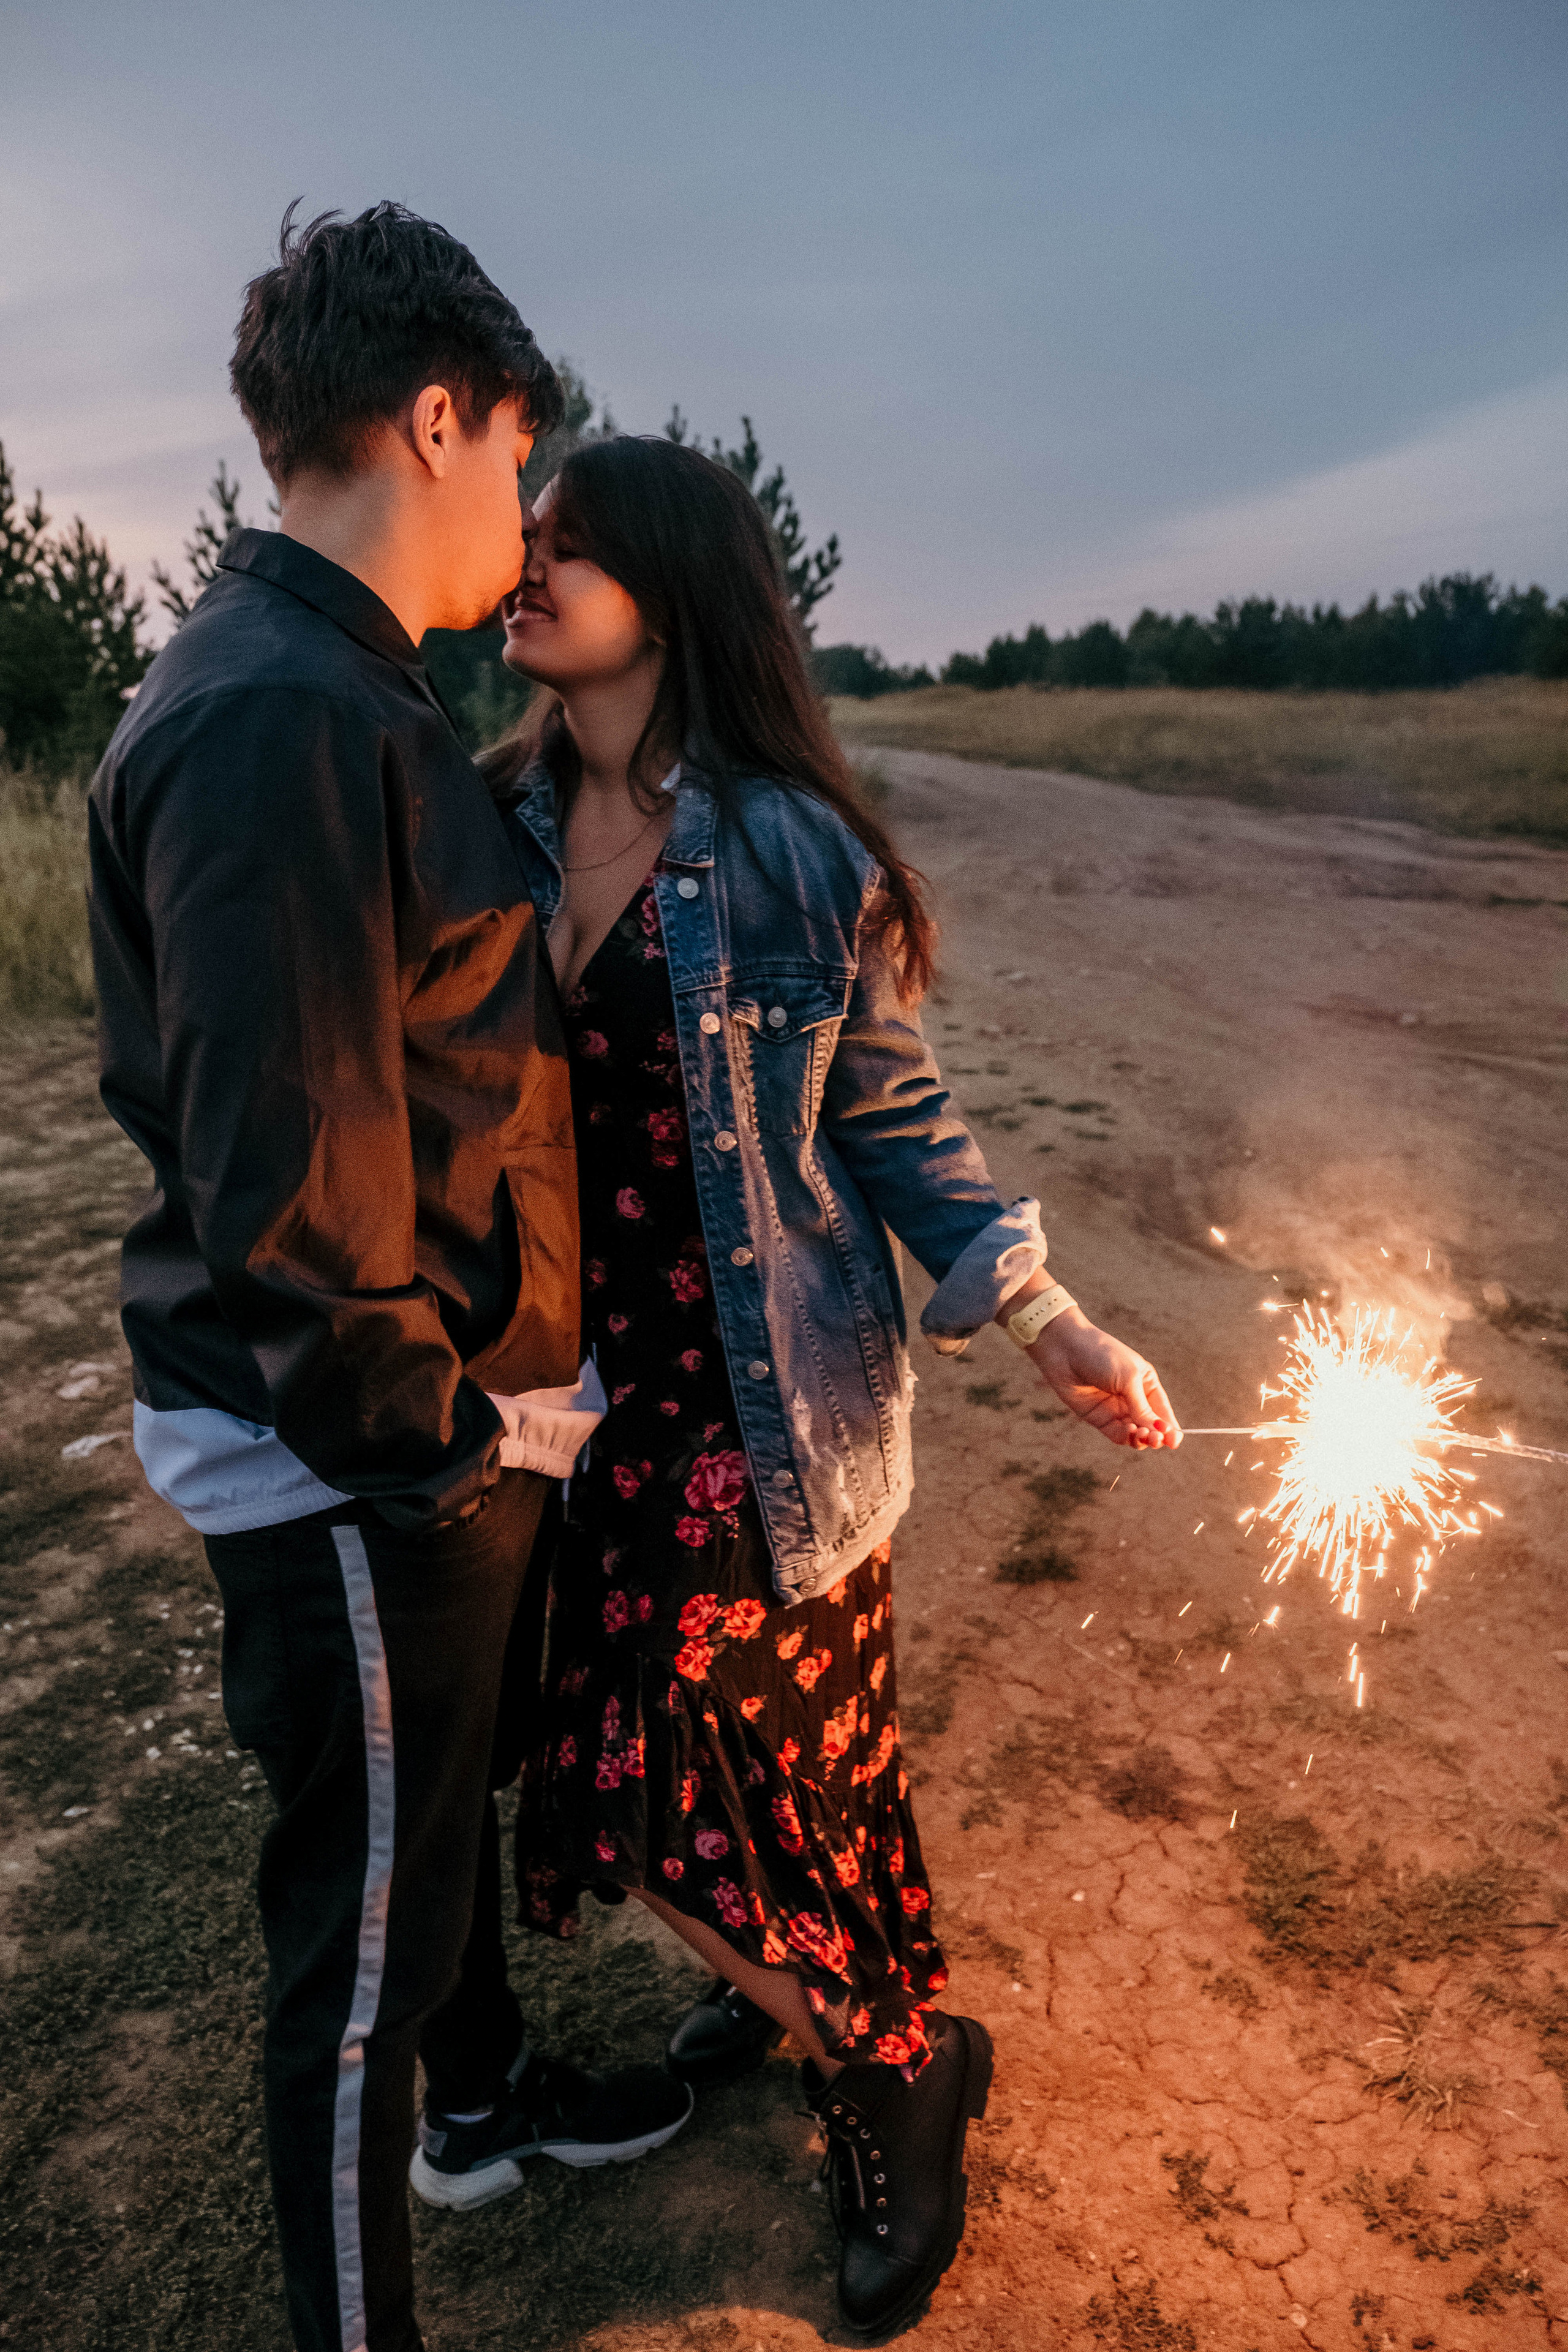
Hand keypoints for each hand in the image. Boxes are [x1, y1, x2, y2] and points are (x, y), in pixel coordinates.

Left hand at [1026, 1307, 1180, 1449]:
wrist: (1065, 1349)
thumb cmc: (1101, 1354)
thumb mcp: (1128, 1378)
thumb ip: (1142, 1407)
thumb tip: (1160, 1432)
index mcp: (1146, 1384)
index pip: (1163, 1412)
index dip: (1170, 1428)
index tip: (1174, 1441)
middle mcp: (1132, 1399)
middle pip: (1151, 1427)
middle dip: (1157, 1436)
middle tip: (1156, 1438)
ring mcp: (1115, 1409)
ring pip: (1135, 1434)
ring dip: (1141, 1439)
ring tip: (1142, 1434)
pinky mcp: (1098, 1417)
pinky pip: (1116, 1434)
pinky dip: (1125, 1437)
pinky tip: (1129, 1433)